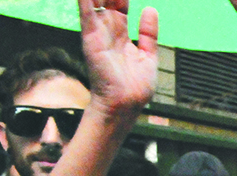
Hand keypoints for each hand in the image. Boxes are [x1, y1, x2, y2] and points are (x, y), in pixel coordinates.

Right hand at [78, 0, 157, 117]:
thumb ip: (148, 33)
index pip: (119, 5)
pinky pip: (86, 12)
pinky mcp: (91, 38)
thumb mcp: (148, 55)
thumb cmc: (136, 87)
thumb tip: (150, 9)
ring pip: (95, 1)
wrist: (125, 104)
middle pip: (107, 0)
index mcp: (121, 34)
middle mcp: (108, 31)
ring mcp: (98, 33)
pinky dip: (85, 0)